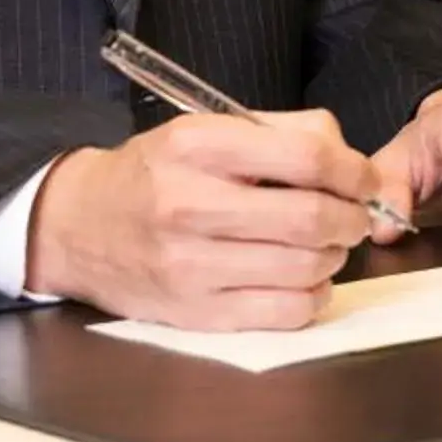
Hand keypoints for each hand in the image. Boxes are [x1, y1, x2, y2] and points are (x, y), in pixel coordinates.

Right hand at [23, 110, 375, 329]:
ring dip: (334, 256)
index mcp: (196, 146)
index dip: (352, 169)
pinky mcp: (196, 312)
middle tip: (356, 215)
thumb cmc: (152, 174)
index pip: (304, 156)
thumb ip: (277, 130)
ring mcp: (191, 265)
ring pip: (303, 267)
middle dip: (352, 217)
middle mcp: (190, 204)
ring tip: (327, 243)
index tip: (364, 177)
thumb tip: (343, 151)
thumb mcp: (201, 129)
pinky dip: (312, 296)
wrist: (78, 227)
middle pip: (310, 217)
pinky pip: (283, 312)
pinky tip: (305, 279)